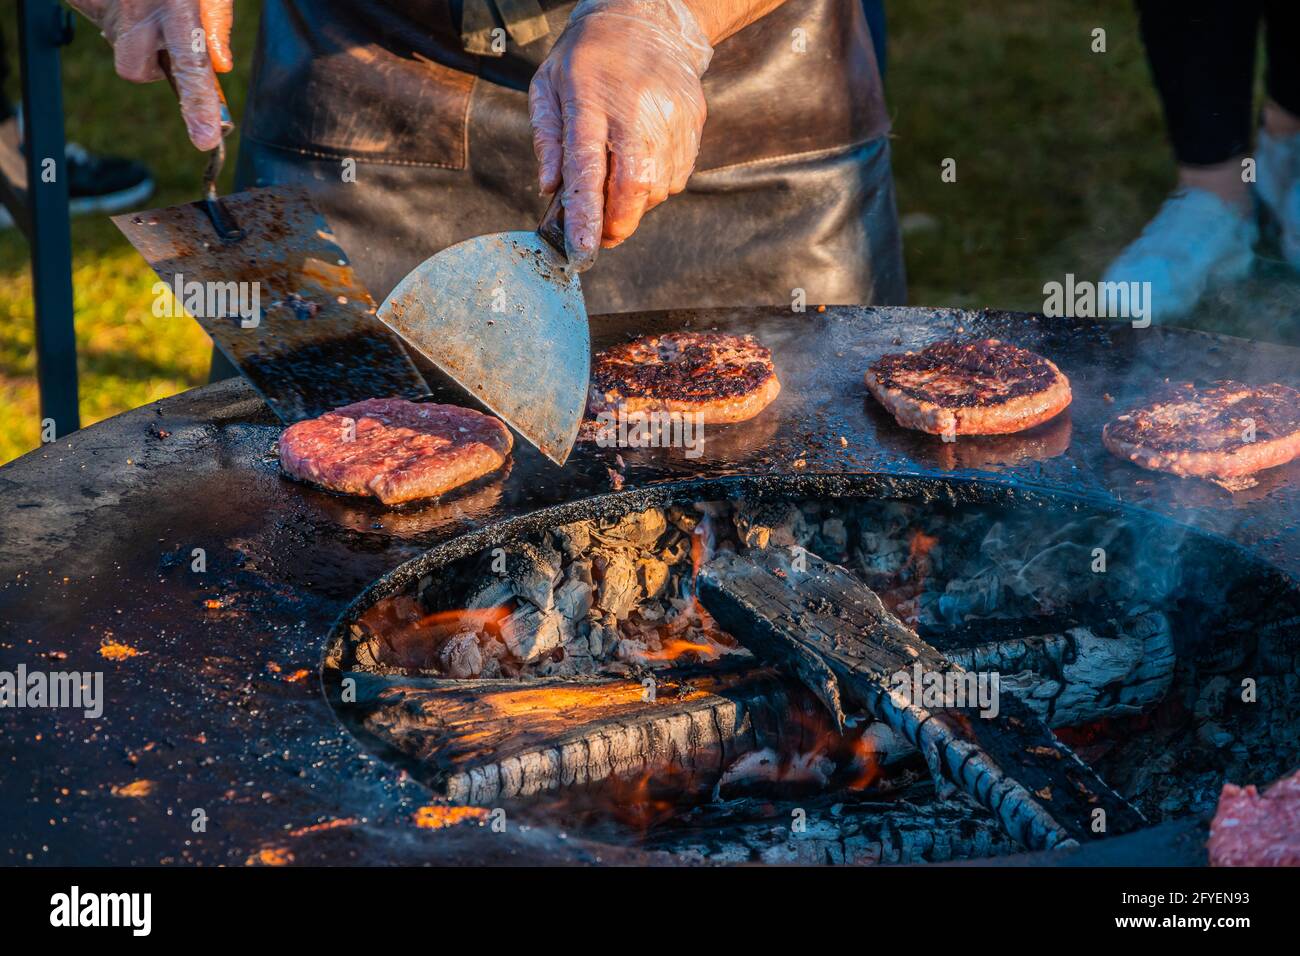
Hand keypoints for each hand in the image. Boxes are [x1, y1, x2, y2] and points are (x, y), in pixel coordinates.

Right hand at [69, 0, 233, 150]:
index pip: (191, 67)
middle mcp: (138, 10)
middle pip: (136, 69)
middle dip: (151, 65)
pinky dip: (123, 19)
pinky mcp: (89, 2)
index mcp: (177, 7)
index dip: (200, 105)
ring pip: (121, 48)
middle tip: (166, 37)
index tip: (206, 138)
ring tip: (152, 6)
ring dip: (140, 38)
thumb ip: (217, 24)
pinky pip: (108, 25)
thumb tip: (220, 66)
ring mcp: (109, 7)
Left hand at [529, 0, 713, 271]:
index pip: (588, 167)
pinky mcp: (693, 120)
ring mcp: (671, 115)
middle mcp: (635, 108)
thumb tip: (550, 190)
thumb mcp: (547, 86)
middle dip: (617, 223)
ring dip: (636, 203)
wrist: (645, 18)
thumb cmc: (586, 57)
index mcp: (590, 99)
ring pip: (658, 187)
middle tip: (601, 236)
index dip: (586, 213)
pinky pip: (678, 175)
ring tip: (619, 183)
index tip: (583, 249)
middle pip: (633, 186)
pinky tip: (642, 165)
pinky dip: (657, 185)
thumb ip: (547, 139)